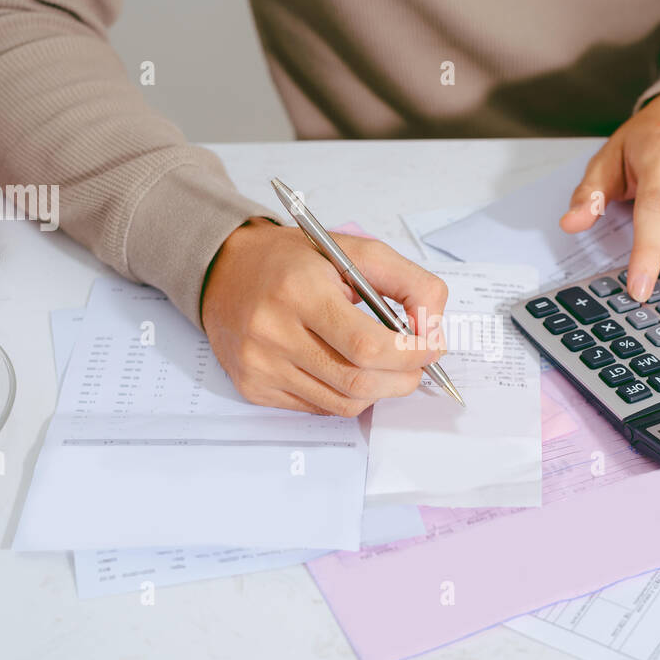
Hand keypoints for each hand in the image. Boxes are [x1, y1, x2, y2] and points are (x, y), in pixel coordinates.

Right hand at [200, 219, 447, 415]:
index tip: (431, 348)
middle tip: (415, 363)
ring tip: (382, 364)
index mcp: (299, 290)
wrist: (225, 271)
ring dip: (378, 389)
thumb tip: (434, 333)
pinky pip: (319, 408)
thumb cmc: (293, 261)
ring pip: (344, 403)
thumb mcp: (356, 251)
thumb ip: (409, 284)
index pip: (368, 345)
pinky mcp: (254, 388)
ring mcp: (261, 366)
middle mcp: (273, 332)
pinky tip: (344, 367)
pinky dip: (346, 394)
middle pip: (359, 382)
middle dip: (403, 378)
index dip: (411, 354)